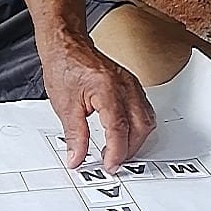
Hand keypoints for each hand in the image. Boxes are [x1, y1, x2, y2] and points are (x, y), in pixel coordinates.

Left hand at [40, 35, 155, 170]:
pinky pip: (144, 110)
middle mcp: (124, 85)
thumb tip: (77, 157)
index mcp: (107, 89)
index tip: (109, 165)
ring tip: (118, 150)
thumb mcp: (64, 105)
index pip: (119, 128)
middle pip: (140, 127)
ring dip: (136, 139)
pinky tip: (124, 133)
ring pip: (147, 119)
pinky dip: (137, 126)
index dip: (116, 152)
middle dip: (129, 150)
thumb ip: (75, 135)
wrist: (67, 44)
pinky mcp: (131, 84)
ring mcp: (131, 84)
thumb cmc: (64, 66)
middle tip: (112, 162)